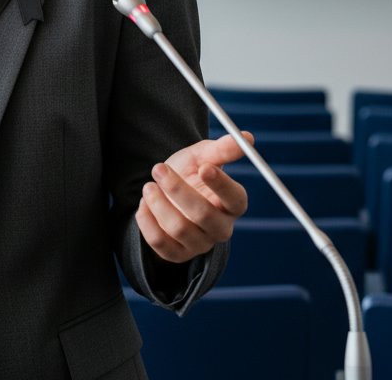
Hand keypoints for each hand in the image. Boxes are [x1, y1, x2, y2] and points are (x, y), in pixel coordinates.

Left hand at [136, 132, 251, 263]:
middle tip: (158, 168)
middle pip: (204, 215)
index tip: (204, 167)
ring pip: (179, 228)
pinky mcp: (177, 254)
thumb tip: (246, 137)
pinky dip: (146, 220)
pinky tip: (145, 204)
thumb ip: (221, 149)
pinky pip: (159, 242)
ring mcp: (199, 244)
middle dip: (178, 189)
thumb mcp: (201, 156)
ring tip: (148, 186)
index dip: (221, 185)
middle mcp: (220, 227)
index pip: (236, 199)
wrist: (163, 192)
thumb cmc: (188, 173)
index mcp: (232, 203)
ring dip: (158, 202)